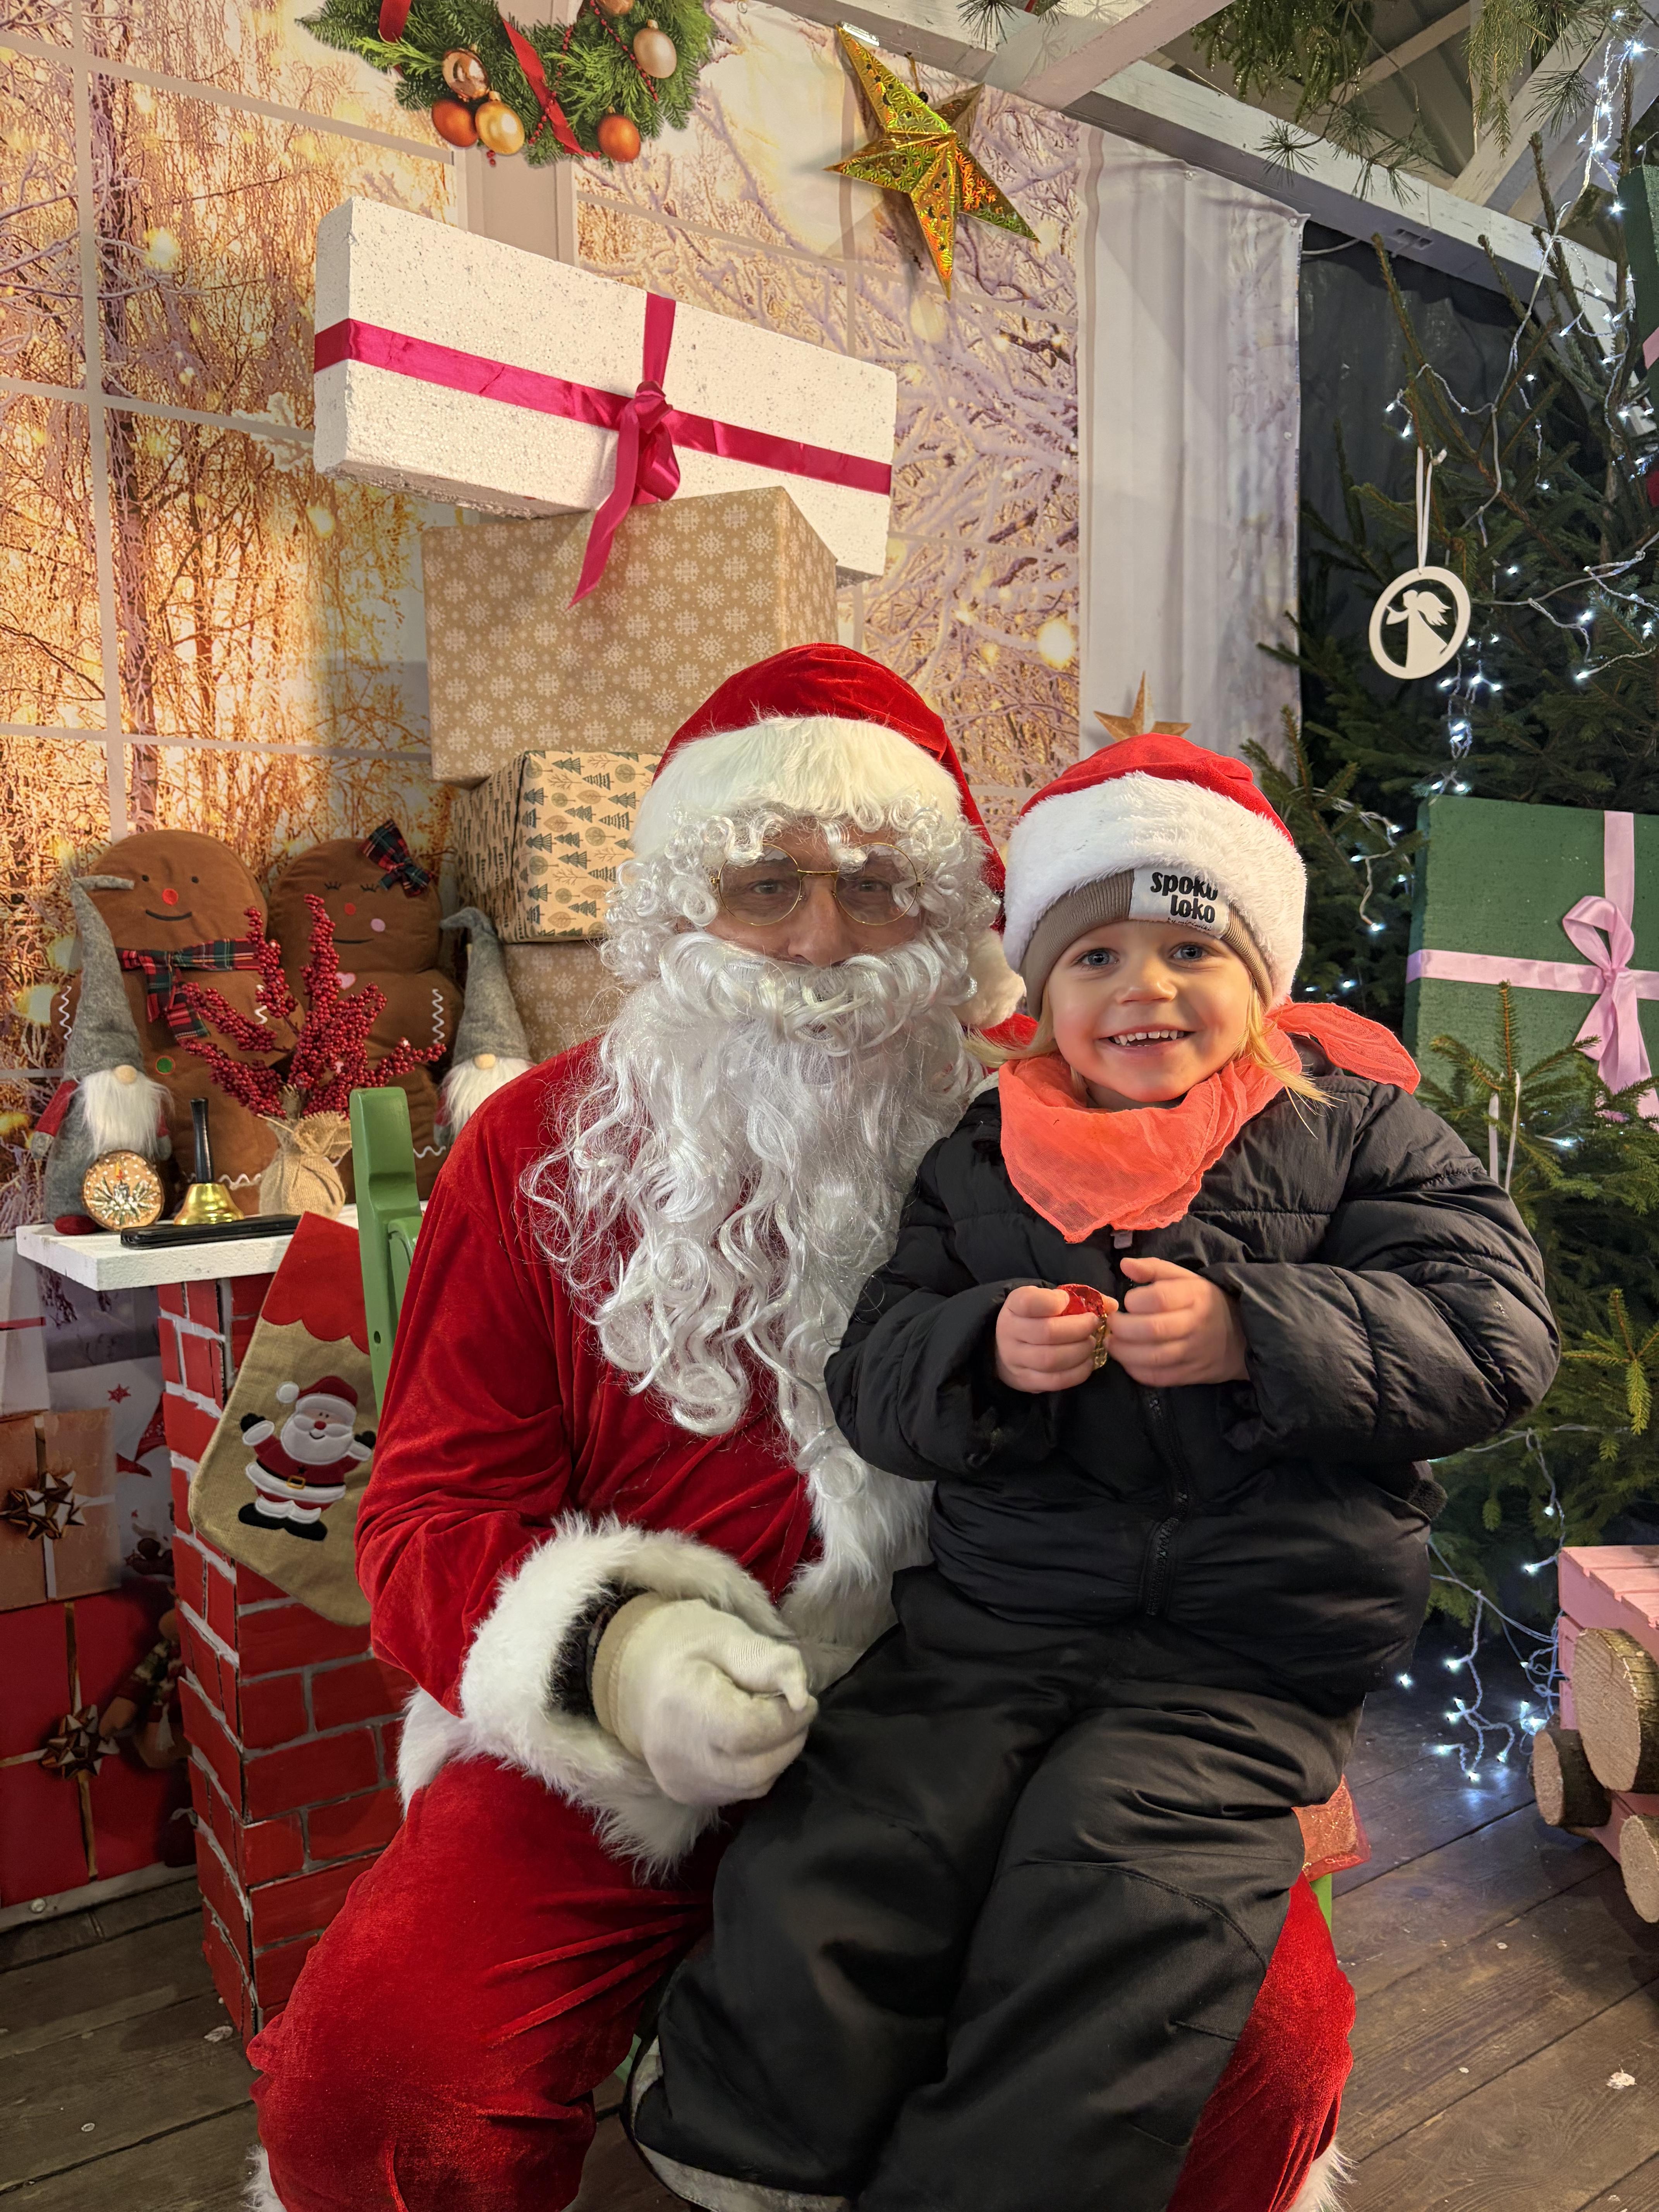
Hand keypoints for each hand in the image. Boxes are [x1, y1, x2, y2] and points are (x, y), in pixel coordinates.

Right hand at [594, 1596, 816, 1806]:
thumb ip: (770, 1662)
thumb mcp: (730, 1637)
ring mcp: (679, 1780)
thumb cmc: (687, 1646)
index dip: (788, 1718)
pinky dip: (758, 1770)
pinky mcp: (685, 1793)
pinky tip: (752, 1743)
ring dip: (777, 1756)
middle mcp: (675, 1755)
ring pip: (753, 1785)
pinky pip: (738, 1793)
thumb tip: (802, 1698)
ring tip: (772, 1723)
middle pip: (756, 1768)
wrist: (639, 1673)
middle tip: (793, 1710)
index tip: (804, 1699)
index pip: (749, 1730)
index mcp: (682, 1705)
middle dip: (789, 1738)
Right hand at [995, 1283, 1115, 1393]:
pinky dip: (1077, 1373)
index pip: (1029, 1302)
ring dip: (1079, 1352)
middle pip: (1047, 1333)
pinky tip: (1086, 1362)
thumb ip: (1079, 1298)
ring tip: (1090, 1344)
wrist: (1008, 1345)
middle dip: (1078, 1329)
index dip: (1052, 1301)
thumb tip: (1112, 1305)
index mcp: (1014, 1306)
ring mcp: (1015, 1359)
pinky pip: (1055, 1381)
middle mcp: (1009, 1332)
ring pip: (1051, 1359)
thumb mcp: (1049, 1300)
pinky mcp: (1025, 1380)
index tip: (1067, 1301)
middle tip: (1093, 1325)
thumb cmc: (1037, 1317)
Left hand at [1109, 1257, 1247, 1386]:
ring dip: (1123, 1352)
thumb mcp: (1186, 1278)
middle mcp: (1195, 1325)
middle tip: (1112, 1324)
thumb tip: (1125, 1265)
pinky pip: (1157, 1377)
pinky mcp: (1190, 1375)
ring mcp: (1193, 1353)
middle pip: (1151, 1330)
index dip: (1134, 1300)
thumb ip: (1154, 1269)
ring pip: (1151, 1357)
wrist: (1241, 1336)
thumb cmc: (1205, 1302)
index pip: (1159, 1298)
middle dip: (1122, 1328)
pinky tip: (1127, 1359)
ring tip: (1113, 1342)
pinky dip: (1135, 1370)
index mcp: (1195, 1296)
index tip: (1126, 1302)